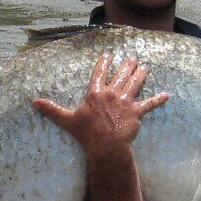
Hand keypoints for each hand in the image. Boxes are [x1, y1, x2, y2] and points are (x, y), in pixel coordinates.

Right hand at [33, 53, 168, 158]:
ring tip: (144, 67)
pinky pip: (150, 104)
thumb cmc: (86, 133)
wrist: (106, 145)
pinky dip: (158, 100)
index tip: (108, 55)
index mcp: (95, 93)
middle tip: (132, 58)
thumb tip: (34, 103)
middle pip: (121, 75)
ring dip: (141, 74)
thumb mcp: (67, 120)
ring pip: (135, 83)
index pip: (99, 74)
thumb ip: (52, 110)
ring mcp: (126, 102)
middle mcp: (111, 93)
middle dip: (127, 65)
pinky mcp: (137, 113)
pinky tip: (166, 95)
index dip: (104, 63)